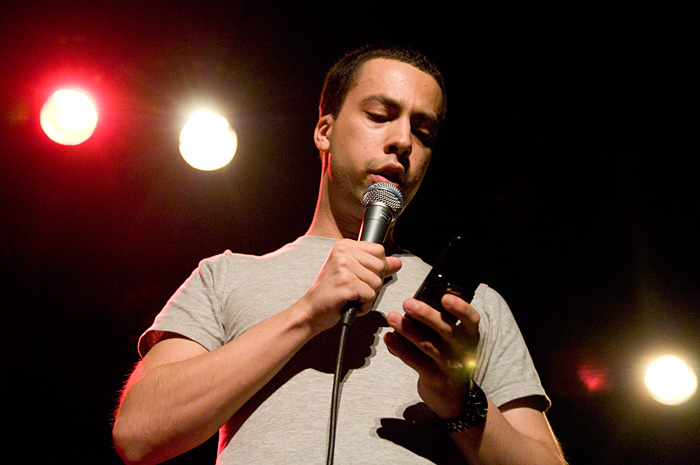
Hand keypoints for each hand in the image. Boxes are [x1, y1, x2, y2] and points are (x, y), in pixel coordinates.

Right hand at [300, 239, 401, 333]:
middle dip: (373, 283)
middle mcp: (343, 252)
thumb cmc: (332, 293)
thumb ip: (375, 266)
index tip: (361, 277)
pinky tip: (350, 303)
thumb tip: (397, 262)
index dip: (377, 269)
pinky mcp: (346, 283)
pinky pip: (370, 295)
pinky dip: (364, 305)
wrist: (311, 311)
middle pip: (381, 266)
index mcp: (344, 245)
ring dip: (368, 296)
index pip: (379, 251)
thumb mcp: (354, 273)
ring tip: (351, 296)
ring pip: (377, 282)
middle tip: (354, 289)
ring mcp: (343, 266)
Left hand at [385, 293, 480, 418]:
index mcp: (470, 335)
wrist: (454, 397)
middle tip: (407, 303)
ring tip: (392, 317)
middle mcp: (463, 350)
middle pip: (445, 329)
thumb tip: (413, 305)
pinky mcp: (434, 377)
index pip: (471, 319)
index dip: (460, 307)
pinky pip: (414, 360)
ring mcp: (449, 365)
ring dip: (407, 329)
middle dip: (425, 314)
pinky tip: (389, 337)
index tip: (445, 297)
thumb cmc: (450, 358)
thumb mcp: (455, 341)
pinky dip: (400, 348)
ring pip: (427, 344)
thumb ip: (442, 325)